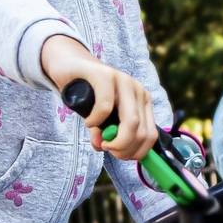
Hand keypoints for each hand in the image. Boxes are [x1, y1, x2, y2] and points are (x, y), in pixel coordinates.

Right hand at [42, 36, 155, 161]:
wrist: (71, 66)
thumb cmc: (89, 95)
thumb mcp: (101, 120)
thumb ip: (106, 134)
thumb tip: (103, 147)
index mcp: (142, 102)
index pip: (151, 136)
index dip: (137, 153)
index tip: (118, 155)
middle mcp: (138, 91)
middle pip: (142, 133)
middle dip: (124, 149)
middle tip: (107, 148)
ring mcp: (123, 81)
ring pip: (131, 123)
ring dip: (114, 140)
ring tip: (100, 138)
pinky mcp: (105, 75)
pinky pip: (106, 107)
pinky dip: (96, 121)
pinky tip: (89, 122)